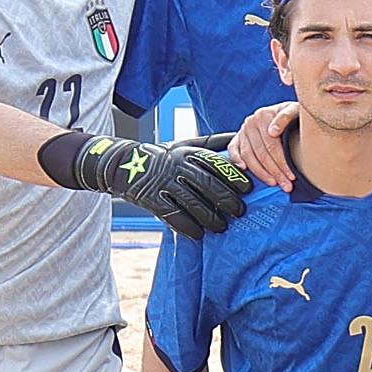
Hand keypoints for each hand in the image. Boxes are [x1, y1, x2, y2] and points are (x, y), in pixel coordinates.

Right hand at [51, 134, 251, 236]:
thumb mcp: (185, 146)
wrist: (123, 165)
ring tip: (223, 226)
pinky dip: (189, 226)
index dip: (233, 177)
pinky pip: (174, 216)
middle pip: (208, 185)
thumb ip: (211, 143)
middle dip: (228, 200)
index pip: (215, 164)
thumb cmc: (165, 158)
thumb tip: (239, 137)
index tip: (248, 189)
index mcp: (187, 153)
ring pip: (193, 203)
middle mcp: (177, 167)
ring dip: (212, 218)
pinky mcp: (151, 199)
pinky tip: (199, 234)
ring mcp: (163, 184)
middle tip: (240, 212)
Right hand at [232, 102, 300, 191]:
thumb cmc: (294, 113)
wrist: (286, 111)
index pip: (271, 145)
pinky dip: (236, 160)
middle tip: (286, 184)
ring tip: (273, 182)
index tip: (291, 175)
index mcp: (264, 115)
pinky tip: (244, 169)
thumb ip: (286, 116)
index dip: (282, 163)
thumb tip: (273, 131)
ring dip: (260, 172)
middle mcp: (251, 122)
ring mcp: (243, 130)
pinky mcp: (237, 137)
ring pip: (248, 156)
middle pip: (261, 153)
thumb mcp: (295, 110)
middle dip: (275, 172)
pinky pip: (233, 150)